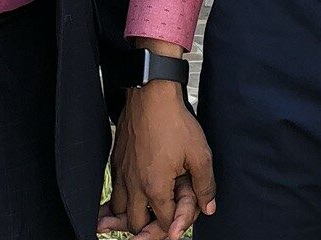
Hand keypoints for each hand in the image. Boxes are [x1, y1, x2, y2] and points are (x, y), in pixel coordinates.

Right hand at [97, 81, 214, 239]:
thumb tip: (208, 206)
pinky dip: (119, 198)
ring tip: (143, 210)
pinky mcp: (116, 160)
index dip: (177, 223)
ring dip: (130, 214)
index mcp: (155, 187)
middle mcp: (133, 184)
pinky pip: (112, 190)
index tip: (184, 214)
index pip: (164, 223)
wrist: (151, 94)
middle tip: (162, 218)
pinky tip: (129, 194)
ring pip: (118, 209)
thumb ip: (205, 185)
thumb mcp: (199, 154)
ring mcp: (121, 172)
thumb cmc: (174, 121)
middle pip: (135, 223)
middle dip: (149, 226)